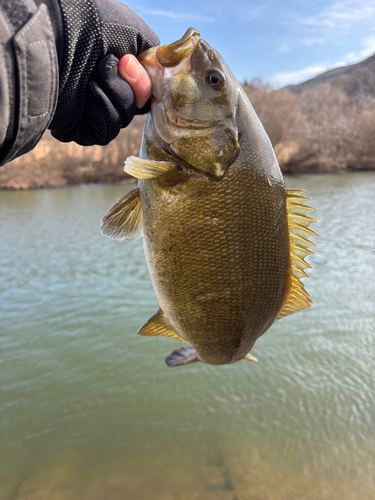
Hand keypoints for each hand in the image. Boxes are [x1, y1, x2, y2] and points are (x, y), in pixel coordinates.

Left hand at [49, 0, 158, 145]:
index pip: (146, 88)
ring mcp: (93, 110)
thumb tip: (158, 80)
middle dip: (135, 86)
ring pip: (125, 118)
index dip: (149, 82)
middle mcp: (106, 89)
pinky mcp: (83, 129)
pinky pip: (108, 129)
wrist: (55, 41)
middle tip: (119, 63)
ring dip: (116, 93)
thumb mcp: (134, 34)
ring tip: (93, 75)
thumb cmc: (91, 29)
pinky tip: (87, 92)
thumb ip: (153, 57)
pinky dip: (102, 109)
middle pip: (139, 106)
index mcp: (117, 70)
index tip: (138, 62)